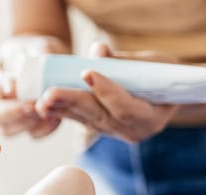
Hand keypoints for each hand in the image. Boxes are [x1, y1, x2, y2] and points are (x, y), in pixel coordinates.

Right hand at [0, 36, 70, 138]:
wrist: (50, 64)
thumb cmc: (40, 52)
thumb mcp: (39, 45)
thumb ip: (39, 51)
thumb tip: (41, 58)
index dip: (0, 85)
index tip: (13, 86)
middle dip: (11, 112)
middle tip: (30, 106)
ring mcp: (8, 117)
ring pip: (6, 130)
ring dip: (26, 124)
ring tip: (45, 113)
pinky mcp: (28, 126)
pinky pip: (31, 134)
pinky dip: (44, 129)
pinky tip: (56, 118)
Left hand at [35, 43, 179, 141]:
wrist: (164, 94)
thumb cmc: (162, 75)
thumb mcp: (151, 64)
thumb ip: (124, 61)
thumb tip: (97, 50)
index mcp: (150, 118)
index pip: (124, 108)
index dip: (106, 91)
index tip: (87, 72)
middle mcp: (131, 131)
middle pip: (98, 116)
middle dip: (72, 102)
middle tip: (50, 94)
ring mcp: (113, 133)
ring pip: (84, 119)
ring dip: (60, 109)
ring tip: (40, 101)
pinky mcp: (98, 128)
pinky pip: (79, 119)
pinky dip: (61, 111)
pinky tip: (43, 105)